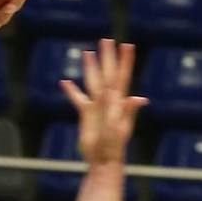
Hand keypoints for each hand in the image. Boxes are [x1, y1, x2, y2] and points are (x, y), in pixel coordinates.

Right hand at [58, 38, 146, 166]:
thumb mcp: (121, 128)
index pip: (122, 76)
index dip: (125, 61)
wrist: (102, 160)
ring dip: (90, 67)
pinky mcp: (86, 114)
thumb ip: (127, 111)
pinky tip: (64, 82)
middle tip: (107, 39)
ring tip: (87, 52)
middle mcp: (108, 100)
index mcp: (117, 101)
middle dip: (107, 56)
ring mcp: (97, 106)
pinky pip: (77, 98)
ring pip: (92, 81)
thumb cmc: (114, 146)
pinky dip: (71, 90)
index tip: (127, 45)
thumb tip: (137, 97)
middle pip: (107, 73)